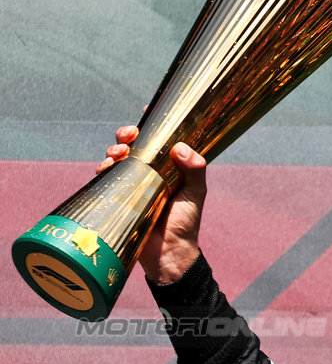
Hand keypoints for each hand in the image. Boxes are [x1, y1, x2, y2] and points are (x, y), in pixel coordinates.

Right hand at [98, 126, 205, 284]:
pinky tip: (107, 167)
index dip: (153, 124)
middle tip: (129, 135)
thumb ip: (196, 170)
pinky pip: (106, 176)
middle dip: (127, 133)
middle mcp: (149, 171)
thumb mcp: (195, 193)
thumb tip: (181, 148)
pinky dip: (104, 167)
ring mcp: (132, 183)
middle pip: (134, 144)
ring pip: (118, 157)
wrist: (168, 254)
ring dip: (115, 149)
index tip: (148, 110)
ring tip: (120, 153)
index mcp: (169, 167)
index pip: (160, 140)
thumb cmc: (185, 223)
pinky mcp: (118, 196)